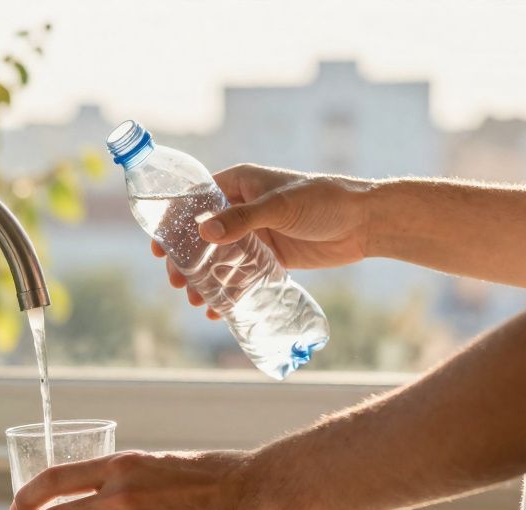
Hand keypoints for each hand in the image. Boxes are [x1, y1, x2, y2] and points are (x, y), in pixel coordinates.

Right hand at [155, 165, 372, 318]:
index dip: (173, 222)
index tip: (160, 246)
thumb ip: (243, 219)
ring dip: (205, 279)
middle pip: (202, 235)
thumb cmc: (325, 201)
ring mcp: (256, 235)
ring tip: (196, 300)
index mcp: (240, 184)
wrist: (365, 223)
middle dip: (187, 260)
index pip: (195, 200)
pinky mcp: (271, 258)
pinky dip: (229, 291)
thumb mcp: (281, 206)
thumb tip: (204, 232)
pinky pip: (242, 276)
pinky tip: (218, 309)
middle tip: (177, 282)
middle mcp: (243, 209)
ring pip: (220, 259)